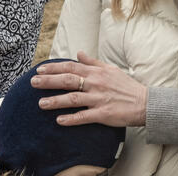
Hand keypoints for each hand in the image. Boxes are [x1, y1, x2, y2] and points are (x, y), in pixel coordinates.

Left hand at [31, 51, 147, 126]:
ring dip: (55, 101)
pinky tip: (59, 120)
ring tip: (41, 104)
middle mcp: (95, 84)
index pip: (70, 67)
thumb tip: (79, 54)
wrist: (144, 103)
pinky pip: (84, 117)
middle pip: (67, 80)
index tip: (40, 70)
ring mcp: (98, 99)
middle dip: (49, 81)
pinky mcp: (103, 114)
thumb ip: (93, 62)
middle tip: (33, 83)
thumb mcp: (111, 70)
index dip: (54, 68)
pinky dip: (71, 118)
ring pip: (73, 98)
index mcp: (96, 73)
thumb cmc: (127, 87)